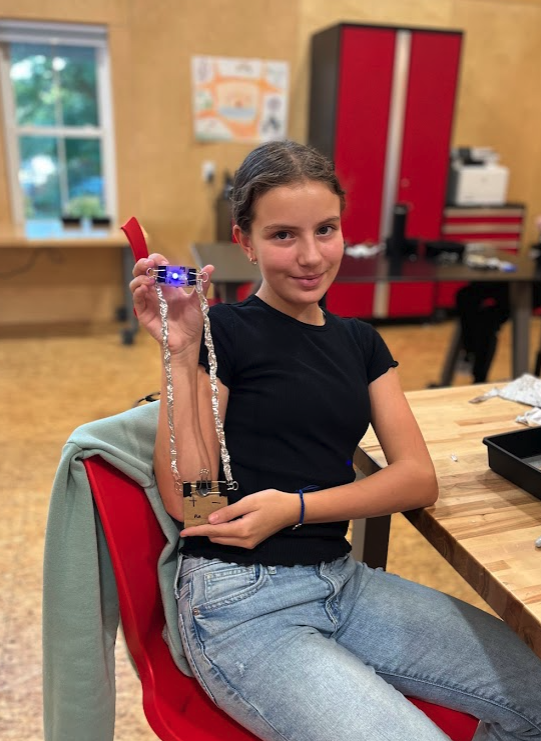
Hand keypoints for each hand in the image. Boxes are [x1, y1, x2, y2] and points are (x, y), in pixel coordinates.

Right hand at [129, 253, 213, 352]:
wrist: (188, 340)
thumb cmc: (191, 321)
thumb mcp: (198, 300)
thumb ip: (202, 284)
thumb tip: (210, 267)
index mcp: (167, 285)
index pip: (157, 267)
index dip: (158, 261)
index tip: (166, 263)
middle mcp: (155, 291)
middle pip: (141, 271)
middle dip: (143, 264)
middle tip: (151, 263)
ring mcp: (148, 301)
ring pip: (135, 284)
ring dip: (140, 277)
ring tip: (151, 279)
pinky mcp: (144, 313)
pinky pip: (137, 300)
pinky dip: (138, 291)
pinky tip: (145, 288)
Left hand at [180, 489, 299, 548]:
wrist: (291, 510)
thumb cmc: (272, 501)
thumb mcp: (249, 502)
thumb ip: (229, 512)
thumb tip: (211, 520)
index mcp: (242, 530)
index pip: (213, 531)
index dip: (197, 531)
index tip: (183, 532)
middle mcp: (244, 541)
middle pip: (216, 538)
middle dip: (203, 531)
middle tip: (193, 520)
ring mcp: (248, 544)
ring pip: (223, 540)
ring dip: (212, 532)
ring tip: (204, 521)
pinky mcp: (252, 542)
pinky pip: (231, 540)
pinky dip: (222, 533)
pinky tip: (220, 523)